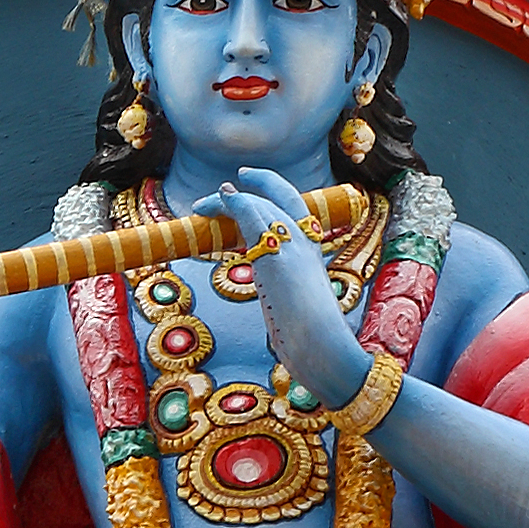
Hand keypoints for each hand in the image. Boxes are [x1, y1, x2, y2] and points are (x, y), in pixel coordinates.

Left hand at [193, 168, 369, 407]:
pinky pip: (250, 215)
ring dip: (229, 200)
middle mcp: (306, 243)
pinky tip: (219, 201)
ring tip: (205, 203)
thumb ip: (288, 304)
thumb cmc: (314, 339)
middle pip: (282, 197)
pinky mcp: (273, 253)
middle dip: (260, 183)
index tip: (257, 193)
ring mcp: (291, 246)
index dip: (277, 194)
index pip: (297, 211)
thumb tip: (276, 318)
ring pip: (259, 205)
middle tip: (233, 181)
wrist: (323, 345)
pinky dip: (232, 203)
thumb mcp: (300, 310)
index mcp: (314, 255)